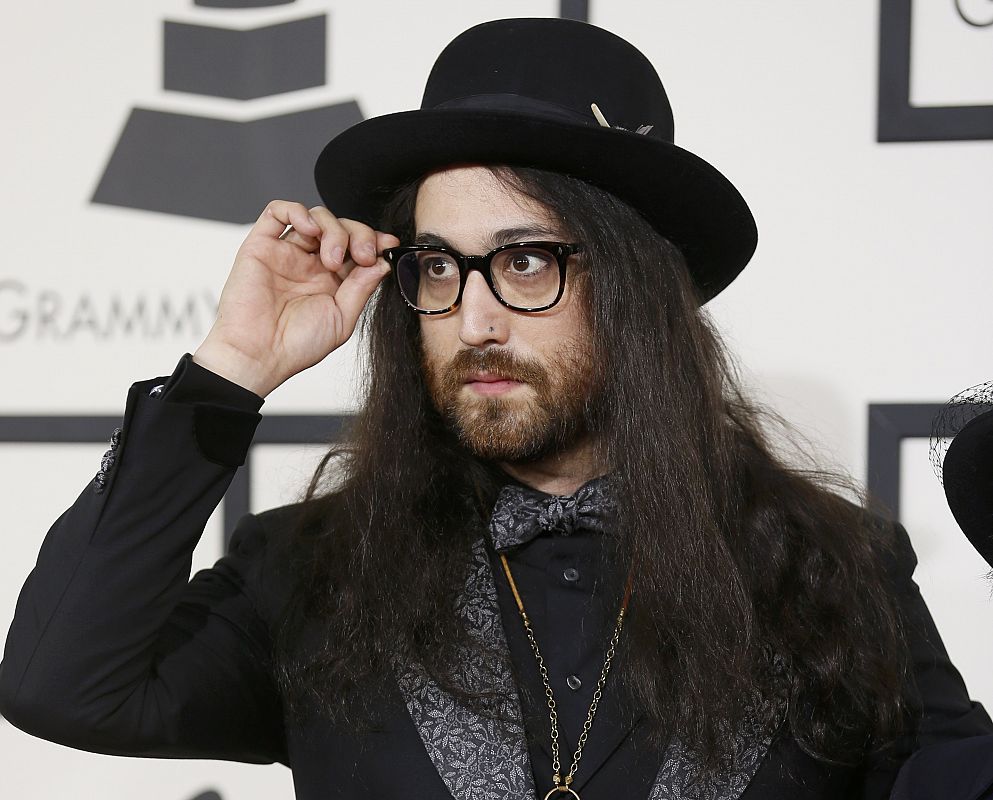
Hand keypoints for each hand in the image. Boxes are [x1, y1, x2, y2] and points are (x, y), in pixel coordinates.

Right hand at [193, 200, 398, 396]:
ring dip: (333, 229)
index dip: (375, 241)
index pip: (358, 247)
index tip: (388, 245)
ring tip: (332, 259)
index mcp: (332, 281)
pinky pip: (277, 212)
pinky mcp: (261, 246)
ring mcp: (287, 253)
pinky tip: (310, 229)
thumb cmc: (296, 345)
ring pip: (316, 217)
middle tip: (362, 257)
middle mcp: (311, 264)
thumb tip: (382, 263)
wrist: (259, 354)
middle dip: (359, 235)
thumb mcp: (342, 319)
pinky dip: (297, 211)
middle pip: (342, 228)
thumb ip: (361, 288)